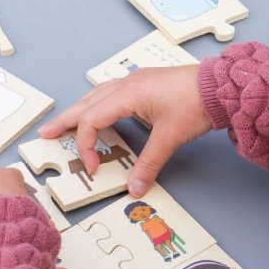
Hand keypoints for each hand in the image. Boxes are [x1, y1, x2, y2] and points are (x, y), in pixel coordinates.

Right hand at [38, 66, 210, 197]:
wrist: (222, 85)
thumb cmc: (196, 103)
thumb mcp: (169, 138)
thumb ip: (149, 164)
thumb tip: (135, 188)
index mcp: (126, 94)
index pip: (92, 121)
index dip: (87, 146)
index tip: (94, 167)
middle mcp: (126, 84)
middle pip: (85, 103)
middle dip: (65, 120)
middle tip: (45, 133)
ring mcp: (136, 81)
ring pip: (97, 95)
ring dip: (80, 110)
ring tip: (67, 122)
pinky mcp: (145, 83)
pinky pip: (111, 93)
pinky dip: (98, 104)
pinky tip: (101, 111)